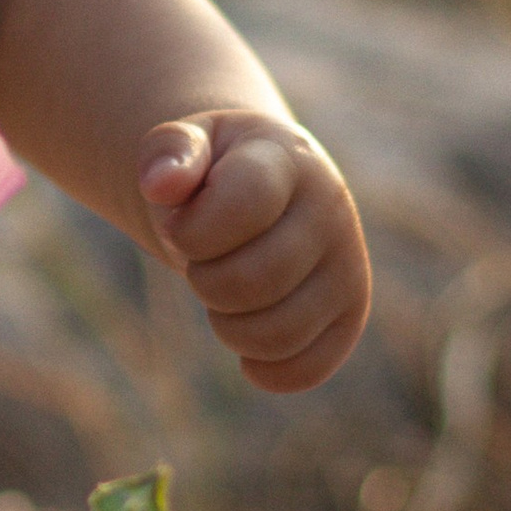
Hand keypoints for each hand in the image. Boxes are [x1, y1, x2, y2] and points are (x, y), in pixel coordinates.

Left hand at [138, 110, 369, 392]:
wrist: (265, 186)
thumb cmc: (215, 169)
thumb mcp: (189, 141)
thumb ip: (168, 152)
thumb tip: (160, 185)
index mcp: (290, 160)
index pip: (246, 205)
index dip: (193, 230)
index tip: (177, 226)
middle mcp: (332, 212)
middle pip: (255, 280)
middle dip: (204, 280)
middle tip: (201, 262)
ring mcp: (348, 265)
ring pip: (277, 334)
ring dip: (227, 325)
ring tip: (223, 292)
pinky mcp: (350, 314)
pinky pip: (305, 369)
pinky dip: (262, 368)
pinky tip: (245, 345)